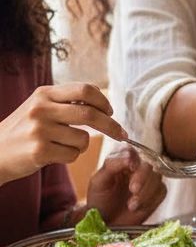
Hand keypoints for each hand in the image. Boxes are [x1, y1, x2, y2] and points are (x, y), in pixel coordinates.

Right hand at [0, 83, 124, 184]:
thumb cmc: (22, 130)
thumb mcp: (39, 106)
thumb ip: (65, 101)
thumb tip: (101, 99)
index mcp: (44, 93)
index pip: (85, 90)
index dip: (103, 101)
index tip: (110, 112)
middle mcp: (41, 109)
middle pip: (91, 115)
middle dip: (111, 126)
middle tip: (120, 134)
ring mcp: (39, 130)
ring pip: (83, 139)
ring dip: (82, 146)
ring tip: (63, 146)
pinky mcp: (39, 151)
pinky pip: (73, 155)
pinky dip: (71, 156)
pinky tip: (54, 154)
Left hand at [85, 148, 166, 224]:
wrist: (106, 223)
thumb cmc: (99, 201)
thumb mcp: (99, 182)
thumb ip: (111, 165)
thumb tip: (129, 156)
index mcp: (121, 161)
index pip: (132, 152)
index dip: (134, 158)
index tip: (131, 167)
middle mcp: (137, 168)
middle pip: (147, 165)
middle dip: (141, 178)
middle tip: (133, 190)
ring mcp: (149, 180)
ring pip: (156, 178)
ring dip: (145, 193)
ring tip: (131, 206)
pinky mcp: (157, 193)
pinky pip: (161, 191)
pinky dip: (151, 201)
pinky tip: (138, 208)